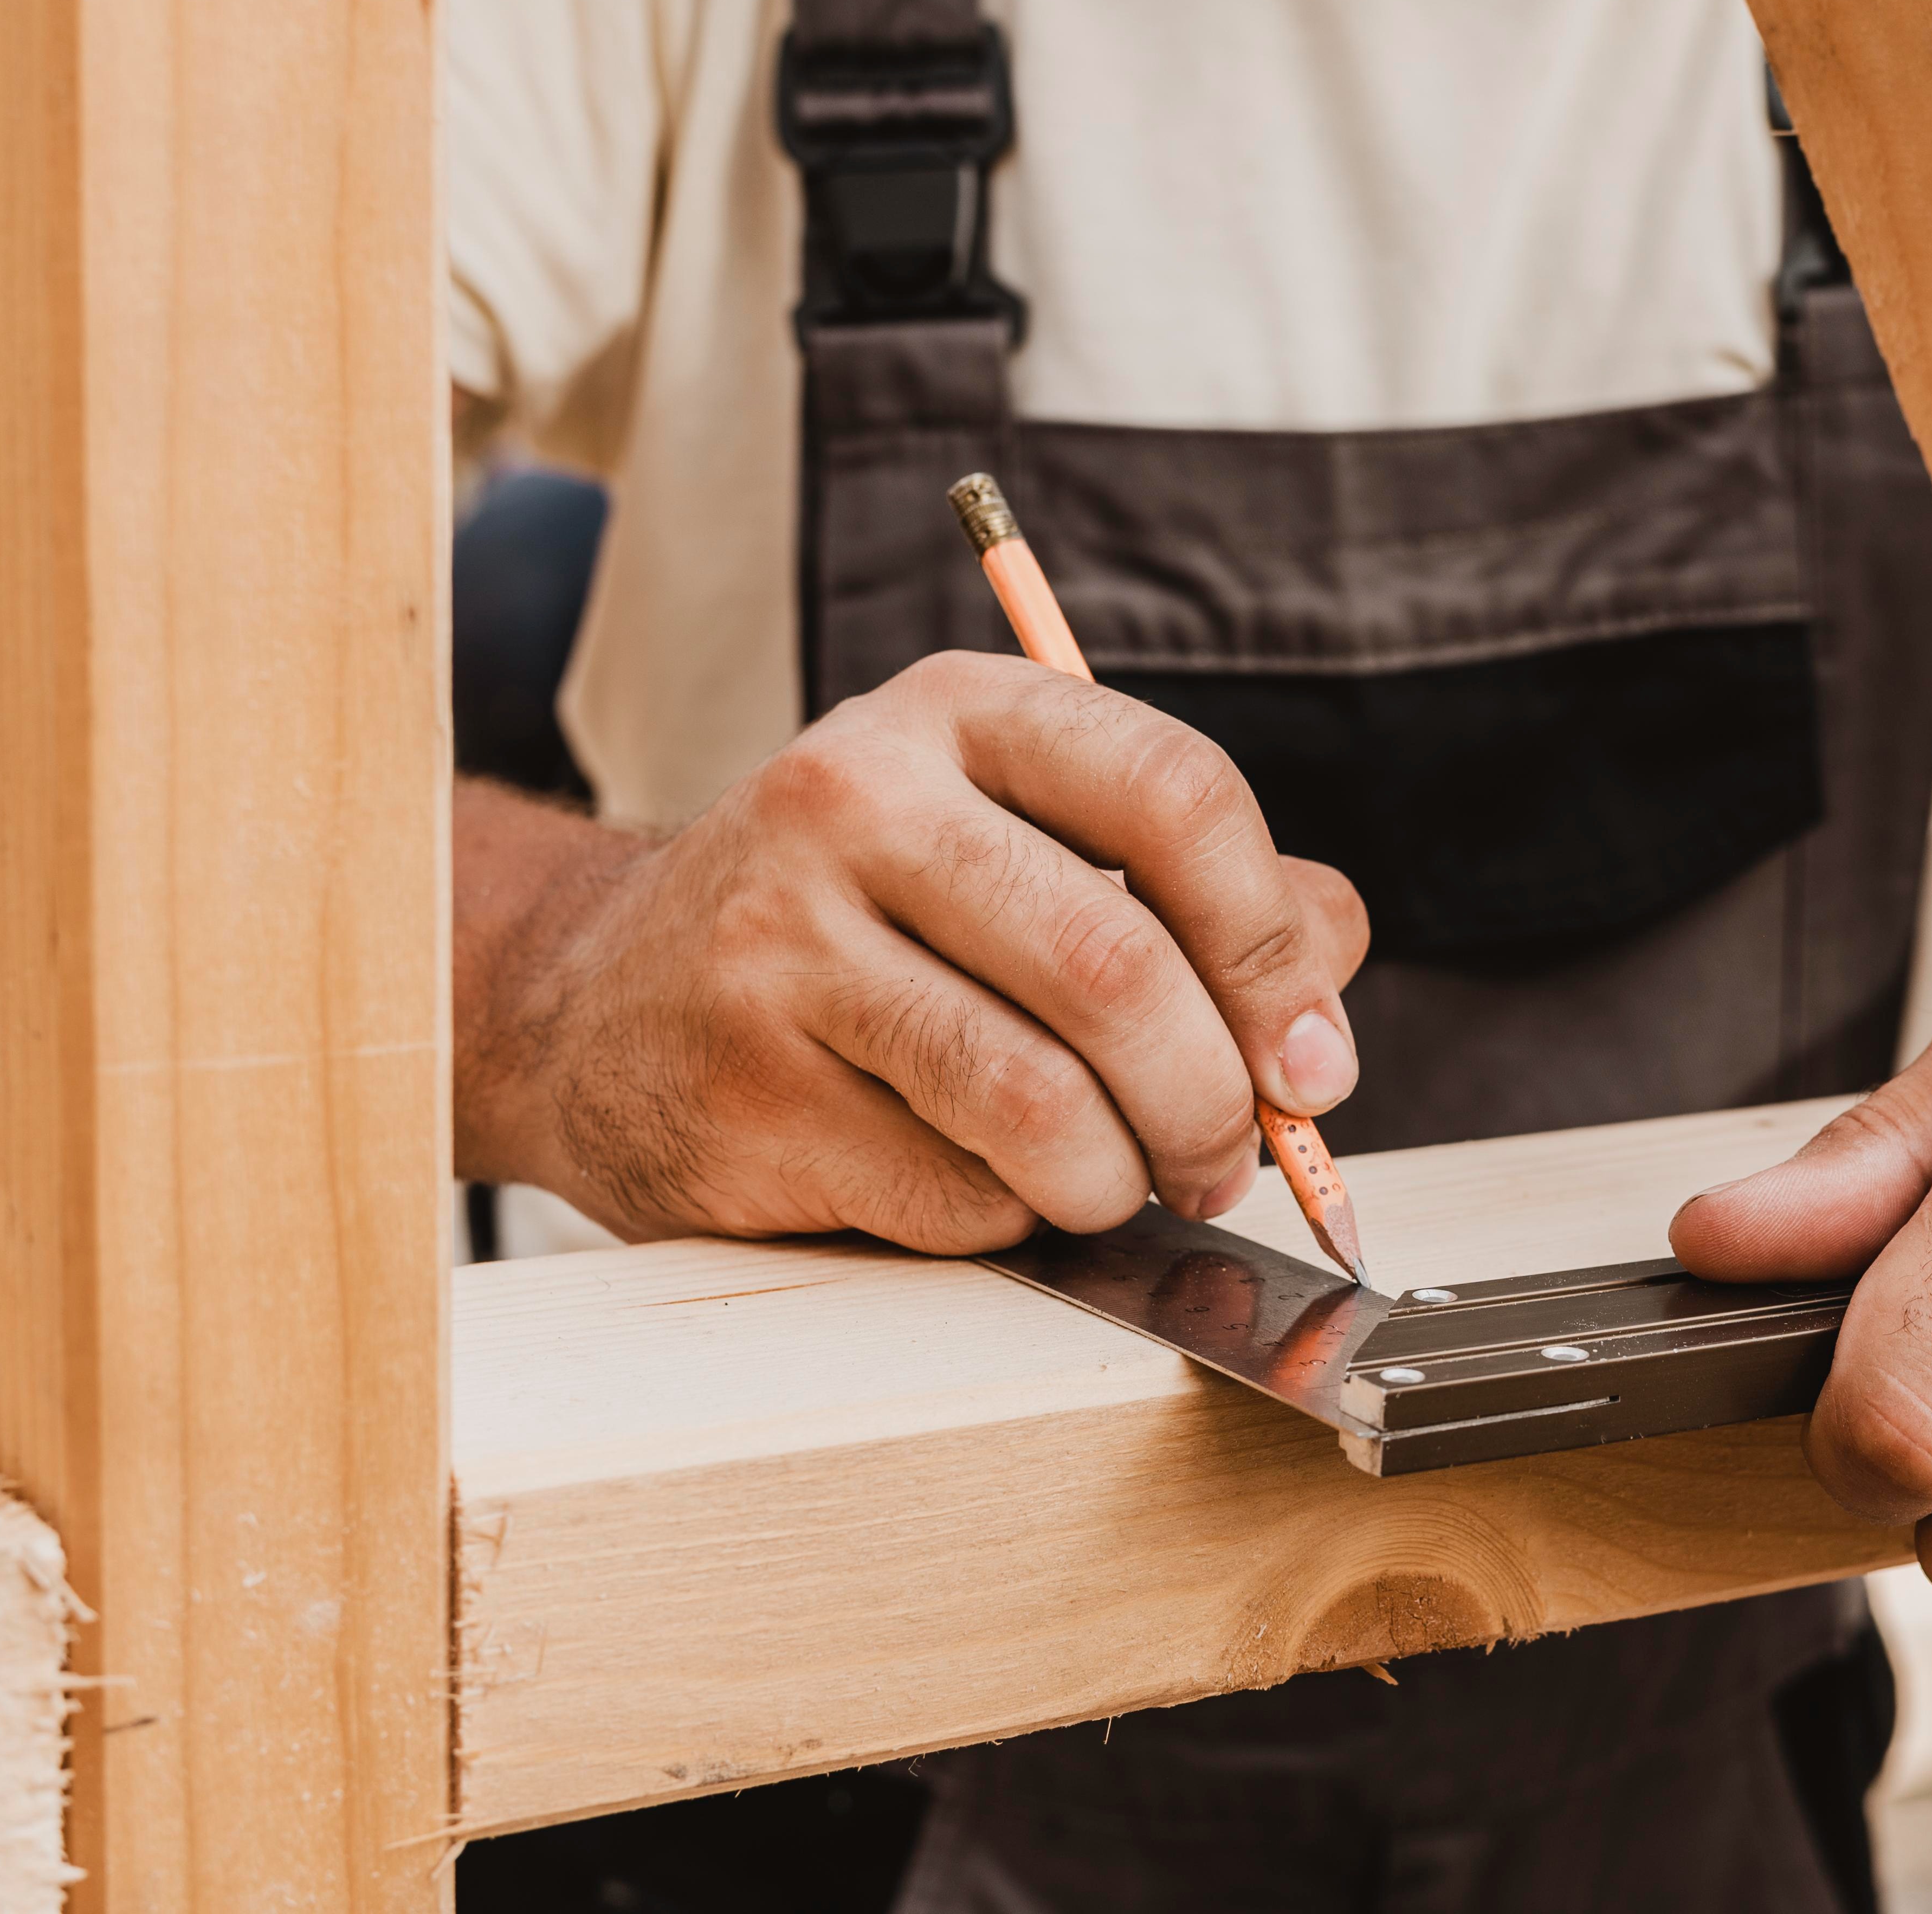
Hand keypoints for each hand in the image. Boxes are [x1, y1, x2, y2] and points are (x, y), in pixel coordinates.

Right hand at [457, 652, 1368, 1252]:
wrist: (607, 998)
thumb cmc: (872, 927)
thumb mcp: (1030, 848)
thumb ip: (1208, 897)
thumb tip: (1324, 997)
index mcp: (961, 715)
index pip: (1176, 794)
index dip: (1272, 945)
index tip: (1311, 1057)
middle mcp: (856, 800)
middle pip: (1117, 965)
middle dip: (1212, 1100)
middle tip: (1229, 1158)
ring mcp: (780, 944)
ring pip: (1038, 1099)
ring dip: (1120, 1178)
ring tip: (1117, 1182)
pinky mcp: (743, 1089)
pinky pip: (953, 1191)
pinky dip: (1010, 1216)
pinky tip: (978, 1181)